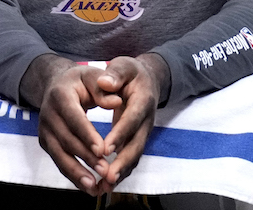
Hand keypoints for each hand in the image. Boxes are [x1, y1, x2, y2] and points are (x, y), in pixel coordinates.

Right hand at [35, 64, 110, 195]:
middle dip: (86, 157)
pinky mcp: (46, 142)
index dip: (87, 134)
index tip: (103, 150)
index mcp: (60, 95)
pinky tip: (89, 186)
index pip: (73, 117)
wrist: (57, 85)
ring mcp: (44, 129)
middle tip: (105, 170)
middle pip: (66, 139)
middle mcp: (47, 113)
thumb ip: (104, 89)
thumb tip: (117, 101)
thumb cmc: (81, 82)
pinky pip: (59, 161)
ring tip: (94, 186)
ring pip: (59, 154)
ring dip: (77, 172)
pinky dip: (73, 176)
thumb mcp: (93, 76)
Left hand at [94, 54, 168, 189]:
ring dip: (121, 172)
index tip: (105, 148)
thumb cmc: (131, 72)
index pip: (131, 120)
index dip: (120, 134)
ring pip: (134, 155)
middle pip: (136, 144)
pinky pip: (130, 158)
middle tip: (107, 176)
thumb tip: (105, 82)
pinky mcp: (137, 139)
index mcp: (142, 101)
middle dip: (122, 162)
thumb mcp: (124, 66)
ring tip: (105, 186)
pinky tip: (106, 184)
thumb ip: (115, 73)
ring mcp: (143, 132)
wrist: (147, 79)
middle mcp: (146, 120)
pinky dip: (120, 172)